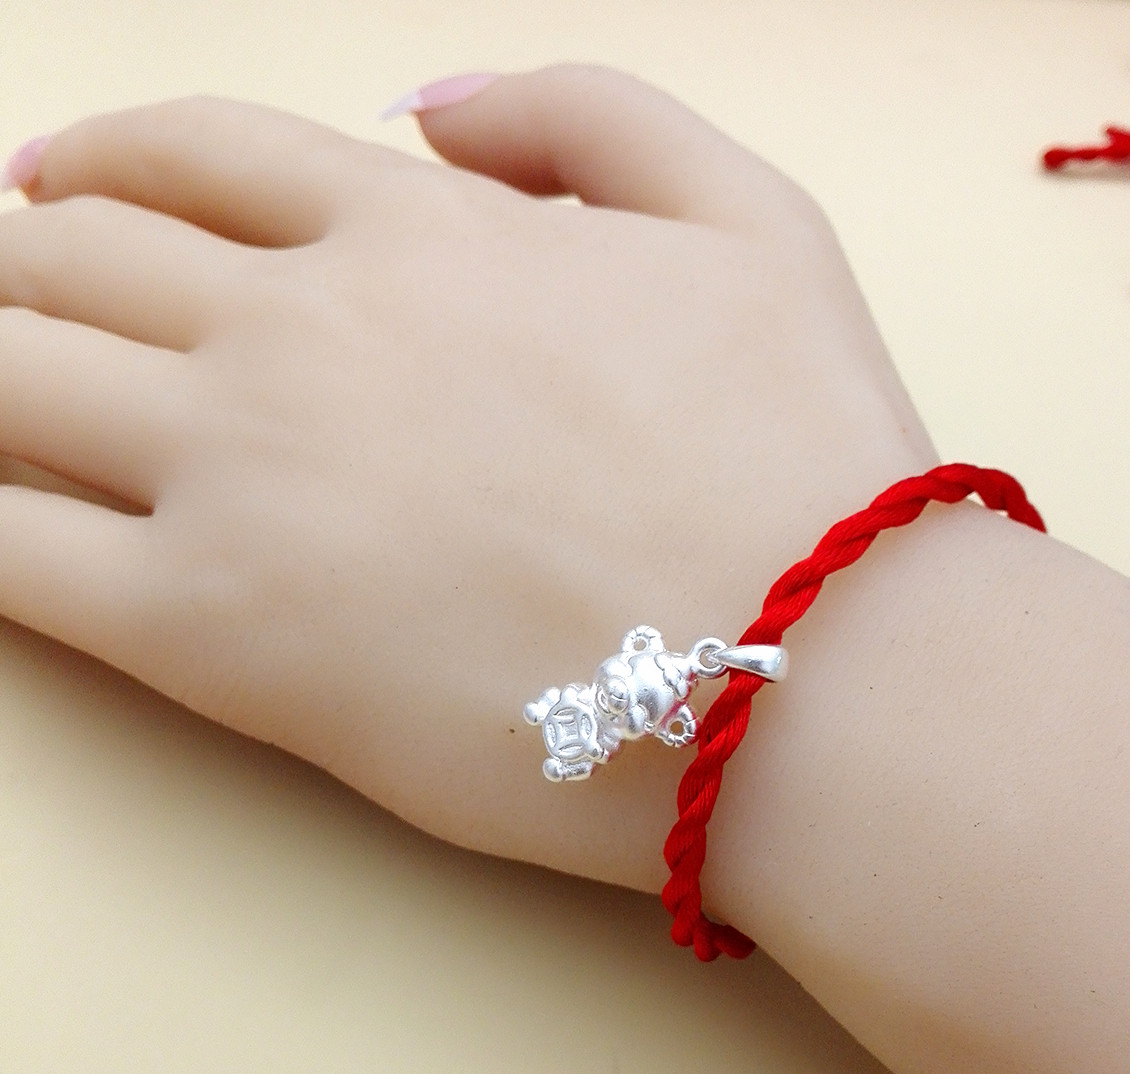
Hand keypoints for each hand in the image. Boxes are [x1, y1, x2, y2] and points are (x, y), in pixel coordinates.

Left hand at [0, 65, 937, 888]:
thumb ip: (590, 119)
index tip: (53, 195)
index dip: (105, 164)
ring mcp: (244, 481)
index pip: (195, 159)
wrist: (814, 670)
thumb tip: (428, 112)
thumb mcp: (755, 221)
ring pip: (7, 382)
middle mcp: (302, 335)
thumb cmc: (806, 459)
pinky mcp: (221, 640)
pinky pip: (13, 558)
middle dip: (8, 266)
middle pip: (70, 261)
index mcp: (417, 236)